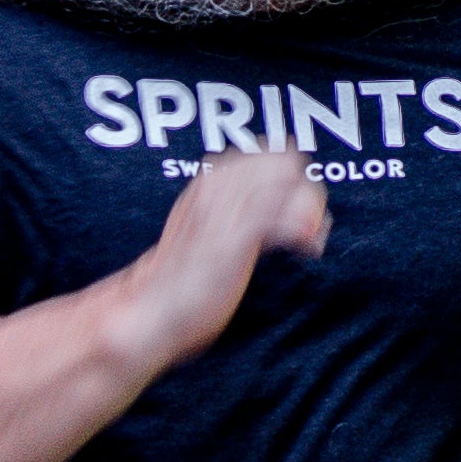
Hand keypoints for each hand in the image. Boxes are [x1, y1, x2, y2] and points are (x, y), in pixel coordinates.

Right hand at [126, 144, 328, 362]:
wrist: (151, 309)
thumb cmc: (183, 278)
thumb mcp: (207, 230)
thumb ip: (236, 211)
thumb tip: (276, 205)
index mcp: (211, 181)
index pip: (271, 152)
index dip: (295, 178)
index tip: (298, 211)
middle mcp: (216, 188)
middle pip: (284, 161)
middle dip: (306, 191)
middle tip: (307, 226)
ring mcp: (222, 212)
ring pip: (287, 183)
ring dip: (308, 210)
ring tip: (308, 241)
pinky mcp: (230, 242)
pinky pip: (281, 219)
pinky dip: (303, 232)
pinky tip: (305, 250)